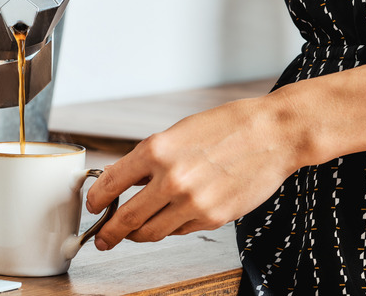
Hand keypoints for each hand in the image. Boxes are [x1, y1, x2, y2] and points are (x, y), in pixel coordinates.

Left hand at [85, 95, 305, 250]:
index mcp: (156, 150)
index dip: (95, 200)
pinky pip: (180, 231)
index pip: (110, 183)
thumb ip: (150, 159)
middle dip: (108, 233)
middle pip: (126, 219)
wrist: (273, 134)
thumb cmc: (228, 127)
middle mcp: (170, 179)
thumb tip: (125, 182)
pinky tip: (171, 218)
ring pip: (151, 232)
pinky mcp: (212, 218)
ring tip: (133, 234)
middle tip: (102, 239)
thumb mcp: (178, 133)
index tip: (92, 207)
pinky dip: (170, 227)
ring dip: (137, 235)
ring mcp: (192, 202)